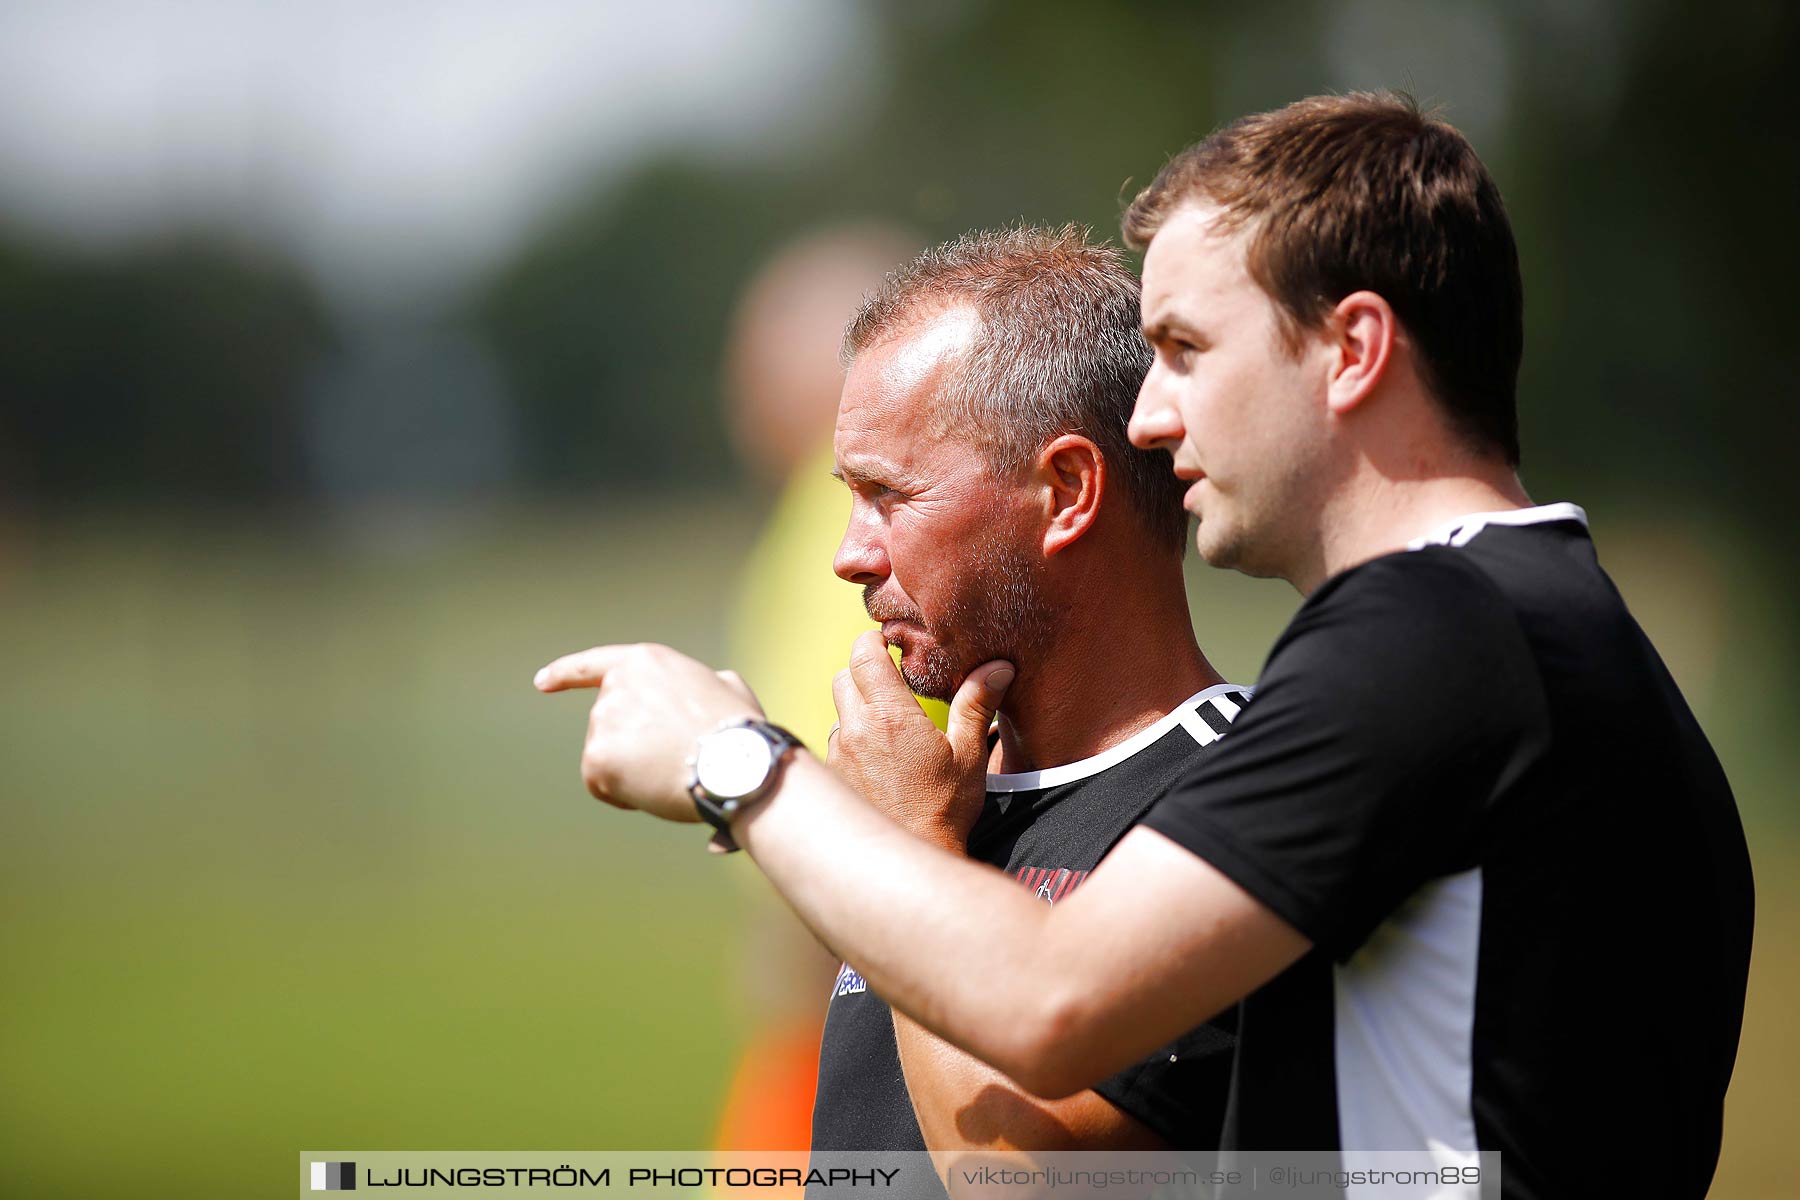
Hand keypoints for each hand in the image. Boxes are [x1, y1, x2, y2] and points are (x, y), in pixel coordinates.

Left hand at [534, 643, 762, 821]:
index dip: (565, 673)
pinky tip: (655, 790)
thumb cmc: (741, 733)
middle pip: (607, 723)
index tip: (541, 682)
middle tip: (674, 761)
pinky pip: (600, 784)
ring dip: (630, 770)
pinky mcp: (596, 757)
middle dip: (631, 745)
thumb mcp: (726, 688)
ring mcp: (603, 720)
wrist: (733, 765)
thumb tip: (702, 692)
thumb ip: (699, 685)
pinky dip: (622, 795)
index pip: (594, 664)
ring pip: (605, 756)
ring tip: (673, 773)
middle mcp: (616, 686)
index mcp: (646, 662)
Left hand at [829, 630, 1012, 851]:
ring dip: (856, 708)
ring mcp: (838, 755)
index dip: (872, 641)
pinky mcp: (833, 777)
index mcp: (890, 716)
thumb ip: (977, 705)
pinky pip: (835, 744)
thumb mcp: (968, 755)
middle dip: (864, 671)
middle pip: (844, 677)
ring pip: (839, 711)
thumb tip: (998, 667)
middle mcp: (855, 730)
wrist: (912, 857)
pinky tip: (876, 758)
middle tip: (891, 679)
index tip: (888, 644)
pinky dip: (851, 740)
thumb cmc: (944, 809)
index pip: (863, 655)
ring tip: (887, 724)